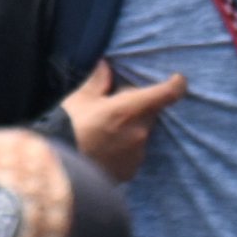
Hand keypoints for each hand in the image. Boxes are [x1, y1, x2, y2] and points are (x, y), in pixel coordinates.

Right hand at [57, 59, 187, 182]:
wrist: (58, 168)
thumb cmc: (67, 128)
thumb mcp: (79, 99)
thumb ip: (97, 81)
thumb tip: (105, 65)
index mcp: (128, 109)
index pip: (166, 94)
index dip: (176, 84)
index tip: (177, 79)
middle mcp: (138, 132)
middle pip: (150, 113)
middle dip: (138, 108)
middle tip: (114, 110)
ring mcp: (136, 154)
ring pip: (142, 134)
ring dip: (131, 130)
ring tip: (105, 134)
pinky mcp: (130, 171)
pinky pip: (134, 154)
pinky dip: (125, 149)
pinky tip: (105, 150)